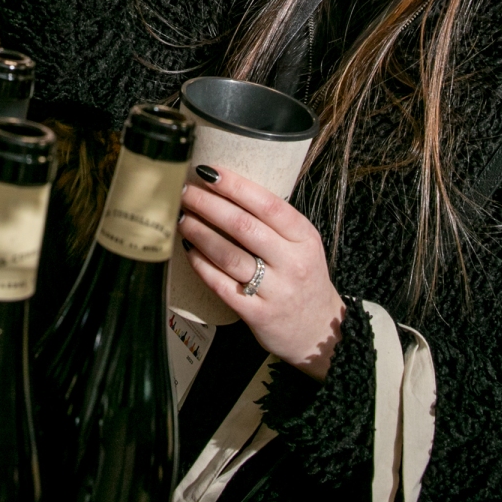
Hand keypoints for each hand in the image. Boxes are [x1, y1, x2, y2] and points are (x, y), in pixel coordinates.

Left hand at [180, 164, 345, 379]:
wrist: (319, 329)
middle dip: (208, 205)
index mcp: (305, 238)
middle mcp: (293, 263)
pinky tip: (188, 250)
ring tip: (182, 218)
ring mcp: (276, 291)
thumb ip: (274, 222)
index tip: (209, 172)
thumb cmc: (302, 277)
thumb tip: (226, 189)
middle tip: (185, 192)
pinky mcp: (258, 314)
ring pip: (229, 255)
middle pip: (243, 226)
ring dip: (199, 233)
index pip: (268, 204)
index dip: (235, 186)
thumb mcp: (302, 245)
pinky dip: (201, 264)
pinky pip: (221, 284)